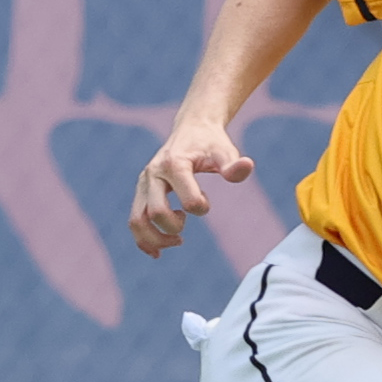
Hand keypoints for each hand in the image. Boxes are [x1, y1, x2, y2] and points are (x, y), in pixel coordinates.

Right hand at [128, 118, 254, 256]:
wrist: (191, 129)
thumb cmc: (210, 142)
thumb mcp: (224, 151)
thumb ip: (233, 164)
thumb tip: (246, 167)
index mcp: (174, 164)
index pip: (186, 200)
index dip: (201, 208)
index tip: (206, 202)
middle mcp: (153, 174)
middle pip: (155, 213)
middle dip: (175, 227)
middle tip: (187, 221)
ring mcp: (144, 183)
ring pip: (137, 221)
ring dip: (155, 239)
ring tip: (177, 241)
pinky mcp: (141, 191)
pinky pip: (134, 220)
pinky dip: (143, 240)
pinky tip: (158, 252)